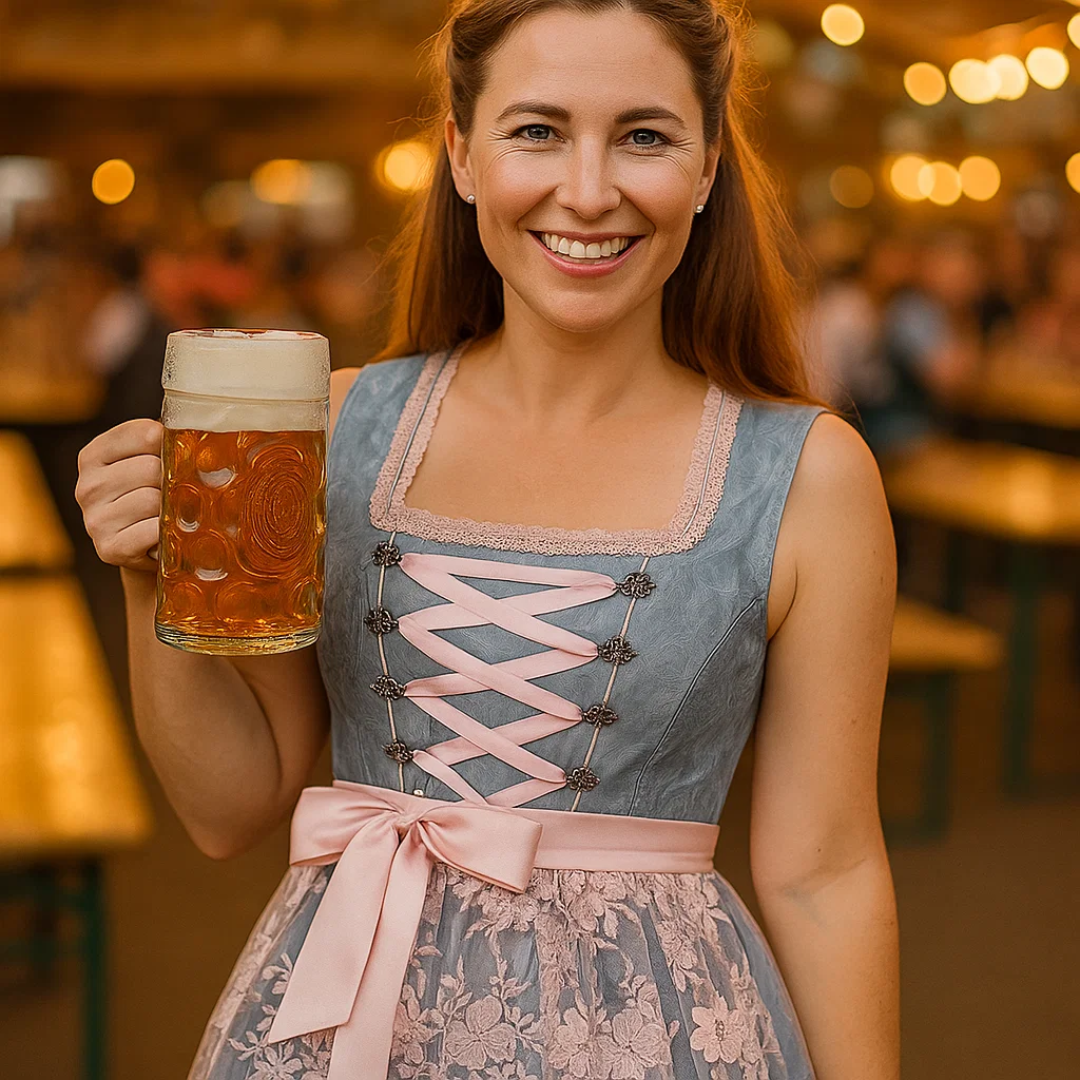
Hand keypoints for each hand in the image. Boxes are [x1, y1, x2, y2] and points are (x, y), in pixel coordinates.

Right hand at [76, 419, 163, 573]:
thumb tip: (197, 433)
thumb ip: (164, 441)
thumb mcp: (151, 460)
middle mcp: (87, 486)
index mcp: (93, 455)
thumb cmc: (153, 495)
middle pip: (151, 468)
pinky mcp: (109, 548)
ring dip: (171, 508)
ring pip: (153, 500)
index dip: (170, 446)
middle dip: (172, 480)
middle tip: (174, 493)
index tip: (175, 458)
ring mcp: (94, 519)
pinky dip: (167, 532)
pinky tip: (164, 534)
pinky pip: (153, 530)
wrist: (146, 549)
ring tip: (168, 515)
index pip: (145, 434)